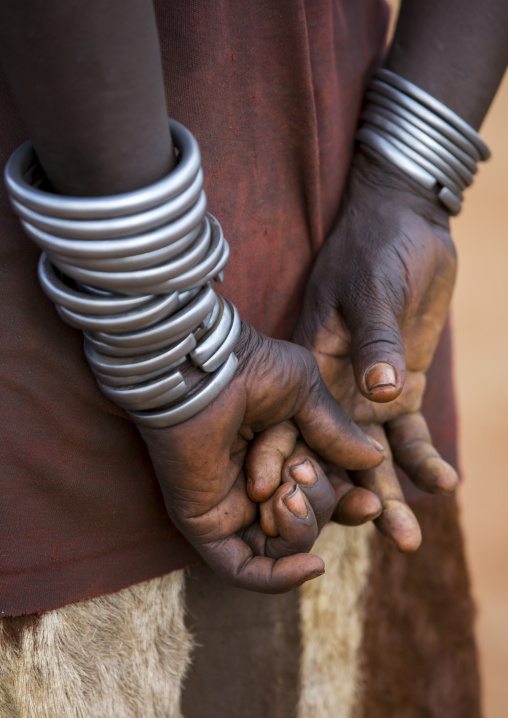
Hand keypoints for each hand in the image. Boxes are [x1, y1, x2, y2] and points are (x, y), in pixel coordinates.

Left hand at [137, 323, 383, 592]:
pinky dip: (279, 577)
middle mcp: (260, 483)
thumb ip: (336, 431)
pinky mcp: (207, 524)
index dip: (352, 505)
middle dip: (319, 502)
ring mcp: (233, 506)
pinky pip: (243, 570)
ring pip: (285, 547)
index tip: (372, 504)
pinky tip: (311, 565)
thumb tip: (374, 462)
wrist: (202, 371)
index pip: (327, 495)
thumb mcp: (307, 392)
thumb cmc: (250, 369)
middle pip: (311, 520)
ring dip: (300, 525)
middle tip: (300, 470)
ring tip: (285, 491)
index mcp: (284, 453)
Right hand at [291, 151, 458, 550]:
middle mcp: (332, 390)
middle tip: (377, 539)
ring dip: (390, 496)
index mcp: (309, 367)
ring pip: (372, 458)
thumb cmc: (376, 249)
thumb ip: (374, 340)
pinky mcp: (401, 389)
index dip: (288, 470)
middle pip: (332, 456)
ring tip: (409, 541)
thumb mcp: (373, 289)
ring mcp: (366, 394)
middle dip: (349, 501)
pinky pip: (411, 435)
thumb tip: (380, 394)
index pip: (291, 426)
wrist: (406, 224)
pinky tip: (444, 483)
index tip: (289, 513)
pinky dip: (425, 461)